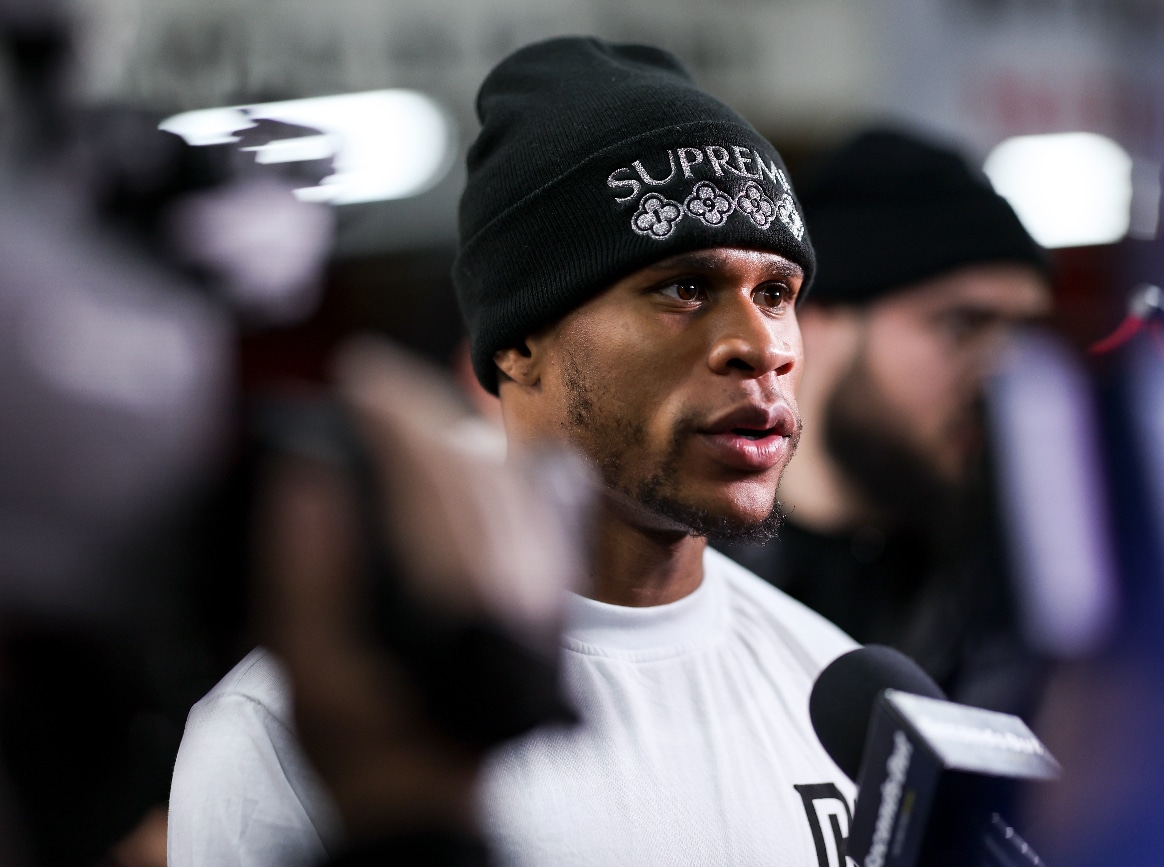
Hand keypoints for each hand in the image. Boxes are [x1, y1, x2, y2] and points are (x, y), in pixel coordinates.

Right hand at [259, 336, 586, 838]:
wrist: (430, 805)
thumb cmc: (367, 751)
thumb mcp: (308, 671)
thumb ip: (305, 572)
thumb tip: (310, 476)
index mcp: (454, 598)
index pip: (429, 471)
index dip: (393, 411)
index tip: (359, 375)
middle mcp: (512, 586)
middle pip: (474, 465)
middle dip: (423, 409)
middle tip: (376, 379)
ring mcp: (541, 594)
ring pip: (514, 481)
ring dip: (462, 431)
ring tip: (415, 408)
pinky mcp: (551, 603)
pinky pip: (545, 511)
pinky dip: (511, 470)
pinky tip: (482, 456)